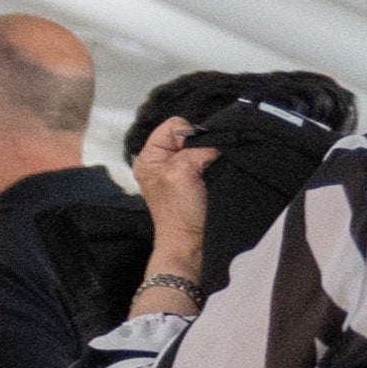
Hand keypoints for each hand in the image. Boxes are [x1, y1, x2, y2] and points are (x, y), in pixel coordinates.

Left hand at [127, 119, 221, 287]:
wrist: (191, 242)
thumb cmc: (180, 211)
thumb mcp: (182, 171)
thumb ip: (196, 150)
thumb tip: (216, 142)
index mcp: (149, 156)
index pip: (173, 125)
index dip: (189, 134)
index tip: (196, 153)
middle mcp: (162, 161)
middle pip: (189, 136)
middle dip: (201, 145)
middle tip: (205, 165)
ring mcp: (178, 171)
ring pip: (201, 149)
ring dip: (210, 156)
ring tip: (209, 173)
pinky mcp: (194, 181)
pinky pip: (208, 162)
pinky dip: (215, 165)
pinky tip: (215, 177)